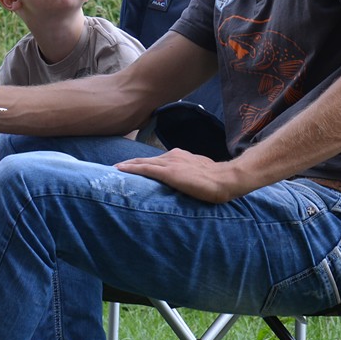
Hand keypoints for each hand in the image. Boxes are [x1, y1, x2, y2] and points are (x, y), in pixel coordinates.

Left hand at [116, 148, 244, 202]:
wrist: (226, 179)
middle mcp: (173, 156)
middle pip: (146, 159)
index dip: (143, 163)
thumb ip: (189, 175)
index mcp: (180, 156)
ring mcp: (170, 163)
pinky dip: (131, 168)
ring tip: (114, 169)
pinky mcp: (168, 172)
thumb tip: (185, 183)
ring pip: (143, 162)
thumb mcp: (200, 173)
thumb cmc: (217, 180)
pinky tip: (120, 169)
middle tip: (116, 168)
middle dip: (131, 163)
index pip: (157, 160)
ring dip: (128, 165)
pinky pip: (145, 168)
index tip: (130, 167)